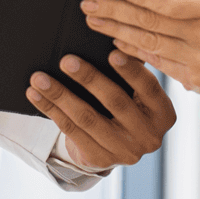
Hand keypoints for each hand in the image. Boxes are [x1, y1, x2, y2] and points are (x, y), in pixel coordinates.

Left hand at [27, 51, 177, 168]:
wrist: (115, 144)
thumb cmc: (127, 104)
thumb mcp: (137, 92)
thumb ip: (131, 70)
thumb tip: (111, 38)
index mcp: (163, 114)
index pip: (149, 89)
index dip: (131, 71)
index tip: (111, 52)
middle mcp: (149, 137)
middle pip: (115, 102)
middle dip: (89, 79)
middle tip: (66, 60)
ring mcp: (124, 152)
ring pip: (87, 118)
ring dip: (60, 95)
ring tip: (39, 78)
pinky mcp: (99, 159)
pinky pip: (71, 131)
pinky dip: (51, 110)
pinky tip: (36, 95)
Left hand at [81, 0, 199, 100]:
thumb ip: (178, 4)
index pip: (171, 2)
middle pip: (153, 22)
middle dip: (117, 12)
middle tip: (89, 4)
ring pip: (150, 43)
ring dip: (117, 31)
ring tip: (94, 21)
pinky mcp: (192, 80)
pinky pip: (155, 62)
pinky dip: (132, 51)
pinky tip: (115, 41)